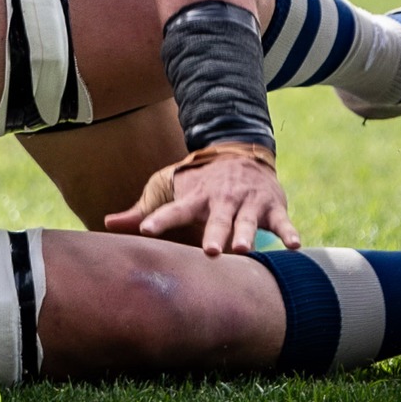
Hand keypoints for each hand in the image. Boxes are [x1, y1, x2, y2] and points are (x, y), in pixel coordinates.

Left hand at [103, 148, 301, 255]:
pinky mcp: (271, 206)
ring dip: (246, 234)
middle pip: (216, 219)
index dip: (159, 220)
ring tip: (244, 250)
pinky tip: (294, 247)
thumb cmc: (196, 179)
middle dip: (214, 234)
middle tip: (210, 251)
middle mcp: (221, 200)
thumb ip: (142, 210)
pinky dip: (289, 233)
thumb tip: (106, 223)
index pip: (173, 210)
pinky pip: (282, 222)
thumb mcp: (167, 187)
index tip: (145, 231)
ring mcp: (247, 203)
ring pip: (247, 220)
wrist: (237, 150)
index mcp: (193, 198)